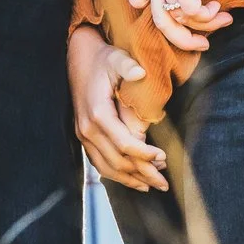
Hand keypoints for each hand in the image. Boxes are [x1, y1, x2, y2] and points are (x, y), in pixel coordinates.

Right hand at [70, 26, 165, 191]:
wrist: (79, 58)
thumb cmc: (103, 60)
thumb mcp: (116, 58)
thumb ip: (127, 66)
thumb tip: (140, 72)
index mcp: (97, 113)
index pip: (123, 143)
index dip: (144, 154)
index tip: (163, 157)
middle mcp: (87, 128)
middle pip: (117, 161)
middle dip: (142, 173)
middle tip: (164, 183)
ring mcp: (83, 134)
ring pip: (106, 167)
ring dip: (130, 179)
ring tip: (152, 185)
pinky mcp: (84, 136)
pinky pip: (99, 162)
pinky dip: (116, 174)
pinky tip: (133, 180)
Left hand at [128, 0, 223, 54]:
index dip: (151, 8)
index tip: (173, 13)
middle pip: (160, 23)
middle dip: (184, 40)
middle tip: (204, 44)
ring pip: (179, 20)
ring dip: (204, 24)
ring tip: (221, 16)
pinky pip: (189, 11)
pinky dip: (204, 15)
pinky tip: (217, 8)